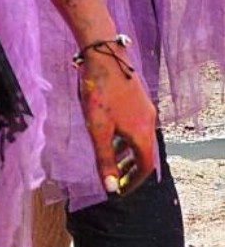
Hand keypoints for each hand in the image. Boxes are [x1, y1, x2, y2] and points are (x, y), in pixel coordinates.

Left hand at [76, 47, 157, 195]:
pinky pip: (135, 126)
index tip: (119, 191)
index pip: (145, 167)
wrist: (103, 55)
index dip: (133, 182)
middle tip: (117, 181)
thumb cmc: (99, 92)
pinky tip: (110, 134)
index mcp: (142, 134)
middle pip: (144, 154)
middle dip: (131, 170)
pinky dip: (125, 138)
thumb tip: (111, 187)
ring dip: (127, 154)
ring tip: (112, 161)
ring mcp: (144, 109)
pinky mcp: (137, 99)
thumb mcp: (98, 130)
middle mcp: (148, 123)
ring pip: (139, 140)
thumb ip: (105, 159)